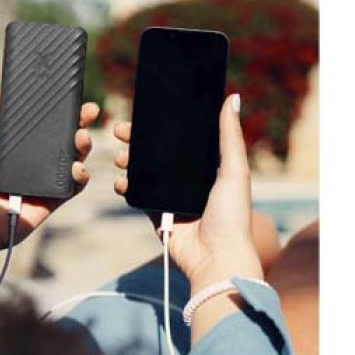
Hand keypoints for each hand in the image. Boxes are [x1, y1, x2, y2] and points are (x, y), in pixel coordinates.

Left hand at [0, 74, 99, 266]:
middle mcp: (34, 164)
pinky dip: (80, 176)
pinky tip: (77, 168)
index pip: (46, 125)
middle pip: (65, 140)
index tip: (75, 96)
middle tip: (89, 112)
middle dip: (81, 124)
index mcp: (18, 148)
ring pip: (73, 160)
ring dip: (83, 147)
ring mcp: (44, 183)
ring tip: (82, 138)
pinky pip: (73, 188)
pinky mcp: (51, 202)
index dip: (63, 111)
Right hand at [112, 94, 263, 290]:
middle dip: (137, 140)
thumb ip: (230, 135)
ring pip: (144, 172)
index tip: (145, 113)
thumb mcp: (234, 170)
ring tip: (119, 157)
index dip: (162, 126)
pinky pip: (138, 196)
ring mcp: (172, 198)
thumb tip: (232, 97)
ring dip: (129, 161)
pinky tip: (121, 182)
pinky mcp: (158, 215)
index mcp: (209, 167)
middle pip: (158, 153)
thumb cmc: (232, 216)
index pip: (182, 139)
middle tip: (121, 131)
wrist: (215, 258)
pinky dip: (127, 187)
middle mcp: (190, 180)